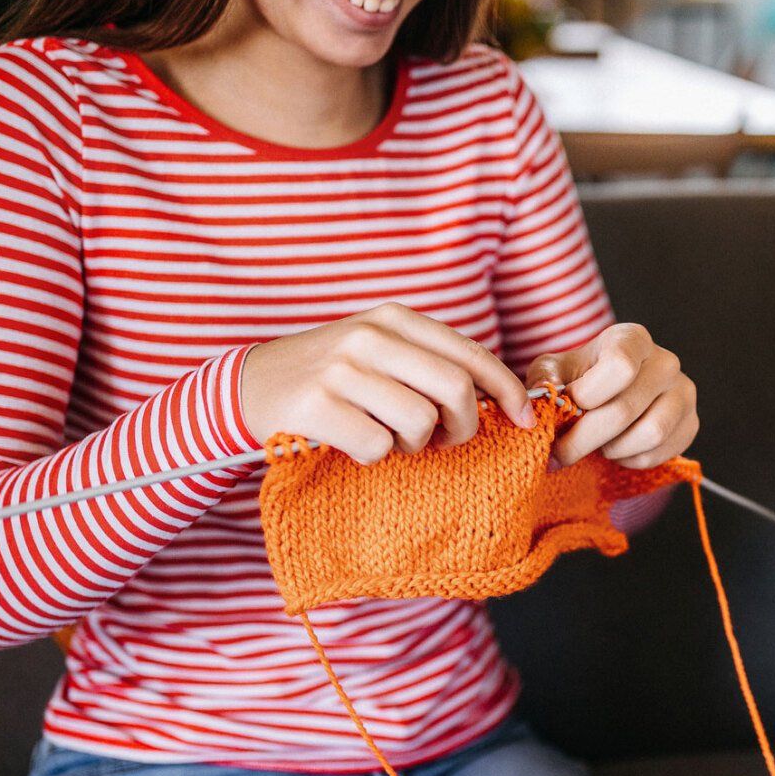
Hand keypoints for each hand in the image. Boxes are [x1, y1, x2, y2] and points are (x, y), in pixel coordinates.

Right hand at [239, 304, 532, 464]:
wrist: (248, 387)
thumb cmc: (329, 377)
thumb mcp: (378, 352)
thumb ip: (429, 364)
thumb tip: (500, 398)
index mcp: (393, 319)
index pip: (470, 354)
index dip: (507, 391)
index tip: (525, 420)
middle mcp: (369, 337)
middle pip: (455, 389)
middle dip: (464, 426)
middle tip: (447, 441)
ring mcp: (342, 371)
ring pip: (420, 422)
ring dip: (414, 445)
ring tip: (389, 438)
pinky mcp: (317, 408)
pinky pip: (378, 447)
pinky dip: (374, 457)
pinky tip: (353, 444)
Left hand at [525, 324, 697, 468]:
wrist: (611, 395)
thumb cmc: (580, 380)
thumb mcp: (554, 371)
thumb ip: (545, 380)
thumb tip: (544, 398)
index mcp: (632, 339)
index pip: (620, 366)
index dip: (588, 395)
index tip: (568, 407)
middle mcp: (665, 362)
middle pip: (626, 409)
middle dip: (585, 439)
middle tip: (562, 452)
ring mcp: (683, 393)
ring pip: (649, 435)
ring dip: (612, 449)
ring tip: (597, 444)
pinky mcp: (691, 424)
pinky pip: (659, 454)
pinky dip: (629, 460)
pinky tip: (617, 450)